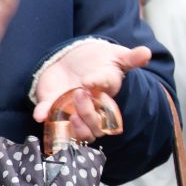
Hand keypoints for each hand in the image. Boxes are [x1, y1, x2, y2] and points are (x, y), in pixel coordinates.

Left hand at [32, 40, 152, 140]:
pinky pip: (49, 119)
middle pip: (95, 128)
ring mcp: (71, 111)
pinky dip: (44, 117)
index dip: (102, 102)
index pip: (109, 110)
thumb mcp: (115, 56)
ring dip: (73, 127)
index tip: (89, 81)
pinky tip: (40, 115)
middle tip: (79, 93)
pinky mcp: (52, 106)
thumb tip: (146, 52)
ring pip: (76, 133)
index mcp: (106, 99)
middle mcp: (90, 109)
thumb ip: (130, 58)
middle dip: (88, 114)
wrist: (72, 59)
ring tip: (69, 114)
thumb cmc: (98, 60)